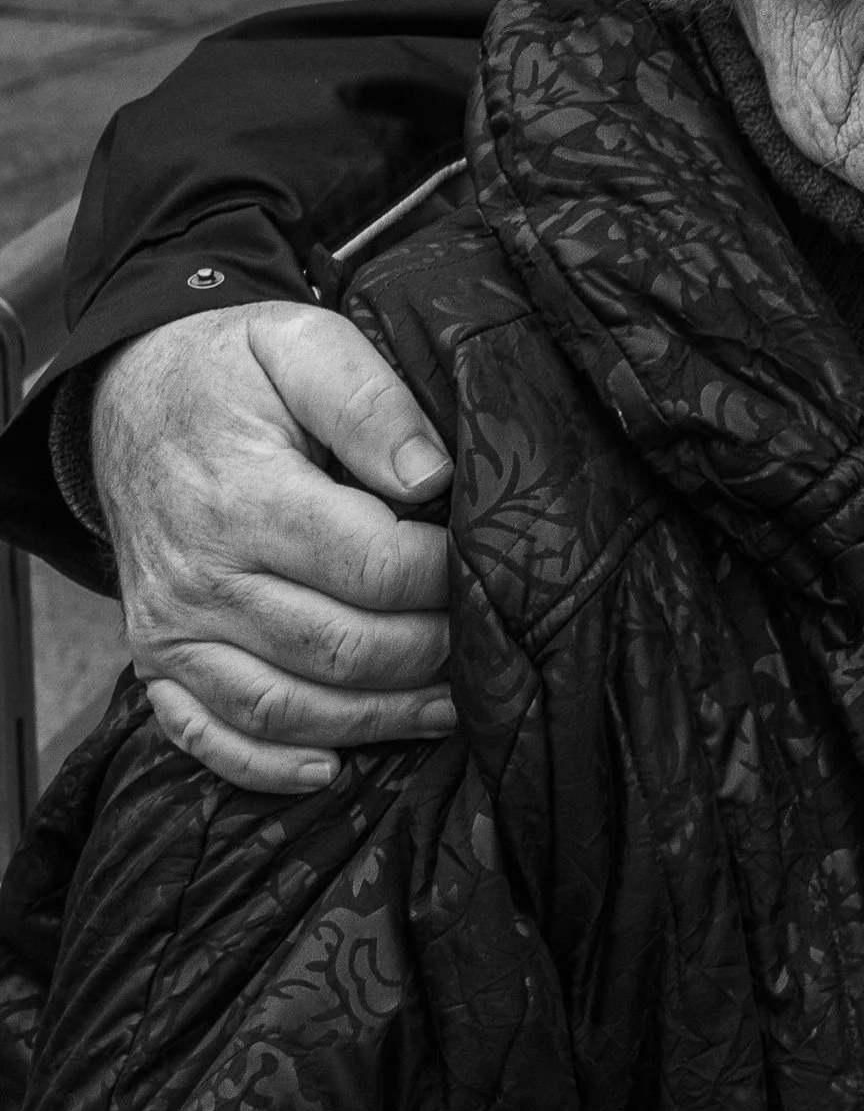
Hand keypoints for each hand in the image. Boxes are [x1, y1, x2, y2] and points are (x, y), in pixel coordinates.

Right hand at [91, 304, 456, 795]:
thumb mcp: (301, 343)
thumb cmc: (231, 371)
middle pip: (341, 649)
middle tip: (487, 640)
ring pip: (287, 707)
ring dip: (376, 720)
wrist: (128, 395)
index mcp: (244, 497)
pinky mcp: (156, 658)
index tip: (486, 563)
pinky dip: (266, 765)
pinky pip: (205, 735)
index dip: (444, 578)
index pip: (373, 568)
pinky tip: (330, 768)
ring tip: (448, 707)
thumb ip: (370, 401)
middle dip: (430, 654)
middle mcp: (201, 577)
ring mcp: (171, 628)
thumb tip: (433, 475)